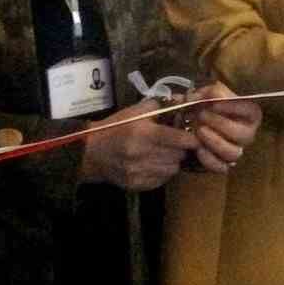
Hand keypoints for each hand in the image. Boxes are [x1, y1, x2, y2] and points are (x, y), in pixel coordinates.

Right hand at [78, 98, 197, 190]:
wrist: (90, 152)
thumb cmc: (115, 128)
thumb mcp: (136, 112)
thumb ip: (162, 105)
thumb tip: (185, 100)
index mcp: (143, 133)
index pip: (179, 139)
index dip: (191, 138)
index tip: (193, 135)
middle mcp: (141, 154)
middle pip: (179, 155)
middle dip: (182, 149)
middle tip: (178, 143)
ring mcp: (138, 172)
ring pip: (173, 169)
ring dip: (174, 161)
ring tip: (166, 153)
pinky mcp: (135, 185)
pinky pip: (162, 180)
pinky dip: (163, 172)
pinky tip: (156, 163)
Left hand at [183, 82, 261, 173]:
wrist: (191, 125)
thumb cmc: (205, 107)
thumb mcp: (207, 94)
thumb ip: (206, 93)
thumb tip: (204, 97)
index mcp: (249, 115)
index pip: (251, 110)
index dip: (234, 107)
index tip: (214, 103)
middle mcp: (247, 134)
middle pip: (244, 135)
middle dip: (221, 125)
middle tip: (202, 115)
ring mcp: (236, 151)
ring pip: (233, 153)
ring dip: (215, 142)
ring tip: (199, 131)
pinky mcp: (223, 165)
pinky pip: (221, 168)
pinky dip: (209, 160)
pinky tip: (198, 148)